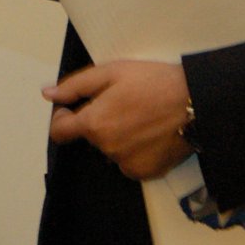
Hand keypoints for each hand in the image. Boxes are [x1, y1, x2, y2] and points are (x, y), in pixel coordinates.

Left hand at [43, 61, 192, 179]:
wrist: (196, 102)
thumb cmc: (155, 82)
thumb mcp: (112, 72)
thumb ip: (76, 86)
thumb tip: (48, 94)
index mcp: (95, 124)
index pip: (59, 132)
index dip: (63, 118)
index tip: (73, 108)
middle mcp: (107, 149)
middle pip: (91, 137)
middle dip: (99, 121)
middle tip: (123, 102)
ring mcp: (127, 164)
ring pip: (111, 149)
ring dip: (118, 136)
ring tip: (142, 116)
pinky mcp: (146, 173)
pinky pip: (129, 162)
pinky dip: (135, 150)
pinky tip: (151, 133)